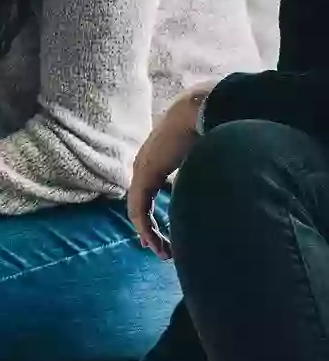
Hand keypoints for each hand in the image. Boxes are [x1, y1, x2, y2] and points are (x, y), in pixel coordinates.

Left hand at [127, 87, 208, 260]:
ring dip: (149, 232)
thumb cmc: (211, 126)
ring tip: (161, 252)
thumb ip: (205, 172)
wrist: (202, 108)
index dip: (156, 214)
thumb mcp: (207, 155)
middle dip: (150, 228)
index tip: (164, 232)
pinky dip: (145, 226)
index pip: (152, 192)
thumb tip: (221, 187)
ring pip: (139, 209)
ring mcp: (142, 169)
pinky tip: (151, 241)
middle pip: (143, 203)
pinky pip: (139, 207)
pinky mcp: (144, 175)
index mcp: (159, 159)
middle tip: (159, 248)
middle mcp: (146, 165)